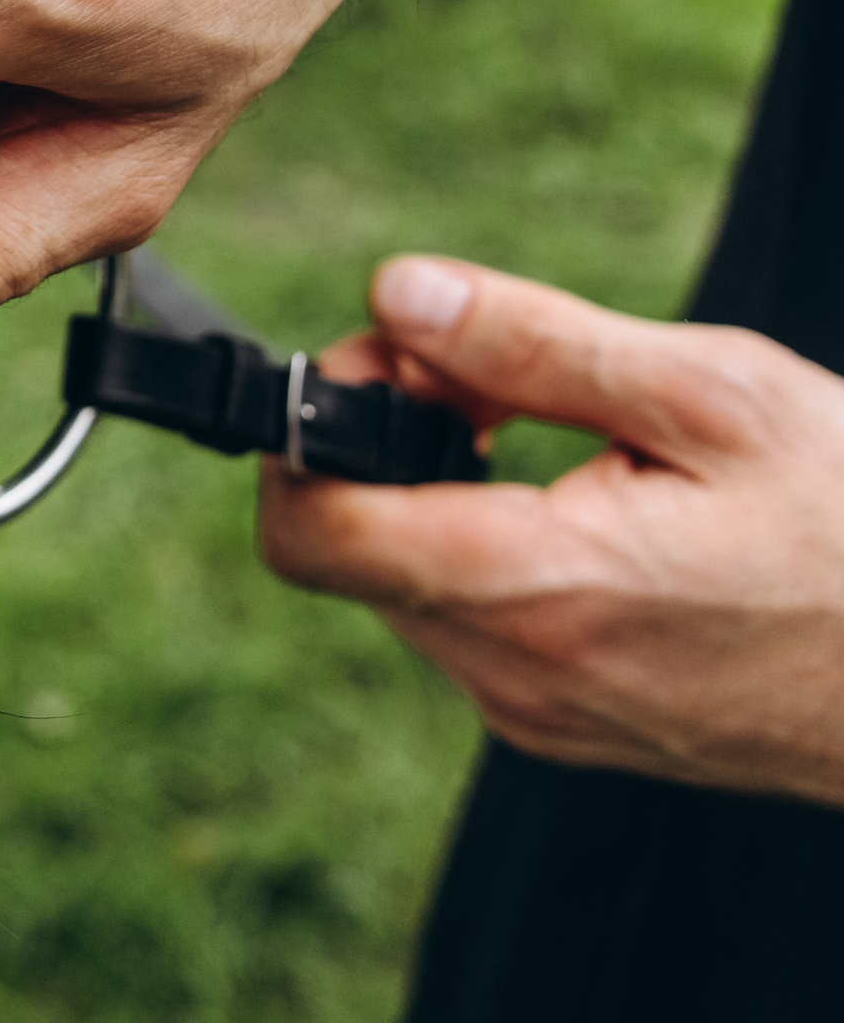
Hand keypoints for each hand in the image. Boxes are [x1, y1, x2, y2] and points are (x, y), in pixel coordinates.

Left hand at [258, 256, 843, 801]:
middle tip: (488, 376)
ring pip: (408, 586)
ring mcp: (546, 716)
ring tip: (552, 430)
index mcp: (538, 590)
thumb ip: (534, 343)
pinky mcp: (579, 729)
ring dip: (441, 493)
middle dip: (389, 440)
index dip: (320, 423)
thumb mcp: (711, 394)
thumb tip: (398, 294)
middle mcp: (519, 675)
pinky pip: (477, 627)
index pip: (312, 530)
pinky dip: (490, 549)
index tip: (401, 358)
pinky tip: (585, 500)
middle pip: (349, 548)